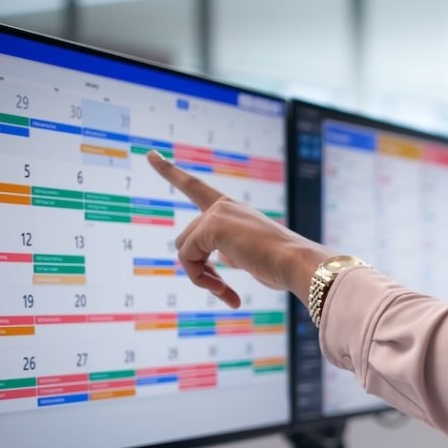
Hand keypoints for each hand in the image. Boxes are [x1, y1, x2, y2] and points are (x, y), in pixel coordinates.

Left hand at [147, 150, 328, 307]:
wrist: (297, 263)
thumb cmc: (282, 265)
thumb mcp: (250, 256)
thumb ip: (231, 252)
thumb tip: (217, 260)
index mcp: (233, 210)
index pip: (196, 188)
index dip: (171, 172)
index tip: (150, 155)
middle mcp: (224, 206)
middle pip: (187, 240)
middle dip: (200, 270)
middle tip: (223, 291)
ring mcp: (218, 214)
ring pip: (184, 250)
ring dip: (200, 277)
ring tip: (225, 293)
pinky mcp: (213, 226)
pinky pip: (187, 257)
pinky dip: (200, 278)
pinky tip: (224, 290)